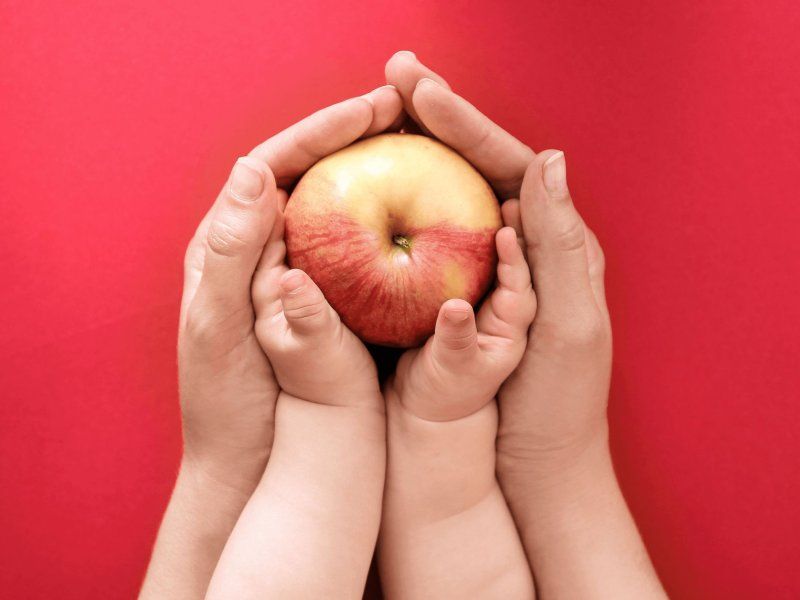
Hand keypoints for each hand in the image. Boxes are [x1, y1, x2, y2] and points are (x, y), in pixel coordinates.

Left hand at [141, 86, 401, 599]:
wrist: (246, 464)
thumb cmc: (226, 403)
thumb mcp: (218, 326)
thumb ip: (229, 251)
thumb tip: (252, 169)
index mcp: (224, 244)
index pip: (273, 166)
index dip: (322, 131)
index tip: (373, 109)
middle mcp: (258, 248)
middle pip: (308, 174)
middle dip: (353, 137)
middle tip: (405, 111)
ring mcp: (292, 272)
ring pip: (334, 204)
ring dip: (372, 169)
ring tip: (416, 142)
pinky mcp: (320, 299)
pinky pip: (352, 245)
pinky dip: (381, 218)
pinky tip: (413, 208)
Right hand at [384, 50, 664, 598]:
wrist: (534, 469)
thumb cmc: (558, 405)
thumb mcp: (570, 326)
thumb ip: (561, 245)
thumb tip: (548, 157)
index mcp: (560, 243)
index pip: (509, 162)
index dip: (462, 121)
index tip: (415, 87)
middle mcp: (527, 244)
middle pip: (476, 165)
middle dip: (435, 119)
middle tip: (391, 77)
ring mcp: (490, 267)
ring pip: (449, 193)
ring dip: (416, 150)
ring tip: (377, 114)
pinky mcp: (462, 293)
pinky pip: (430, 236)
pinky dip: (404, 202)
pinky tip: (375, 184)